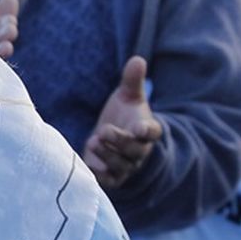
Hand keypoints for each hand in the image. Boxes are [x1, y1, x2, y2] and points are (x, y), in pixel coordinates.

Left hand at [83, 56, 161, 189]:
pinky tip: (87, 164)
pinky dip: (98, 174)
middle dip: (120, 142)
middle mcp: (139, 151)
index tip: (140, 127)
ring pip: (120, 166)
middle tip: (103, 131)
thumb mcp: (128, 96)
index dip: (148, 131)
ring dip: (106, 155)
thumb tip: (137, 59)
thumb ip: (133, 81)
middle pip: (134, 151)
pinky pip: (108, 180)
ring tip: (93, 142)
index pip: (153, 132)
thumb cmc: (123, 114)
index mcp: (147, 130)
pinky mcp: (111, 176)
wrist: (113, 138)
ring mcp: (125, 165)